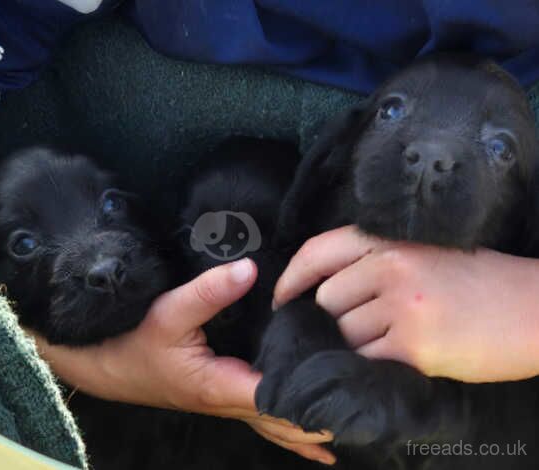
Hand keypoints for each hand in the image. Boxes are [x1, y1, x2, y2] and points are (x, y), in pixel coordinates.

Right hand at [31, 258, 334, 464]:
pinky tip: (315, 444)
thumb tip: (250, 271)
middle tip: (367, 415)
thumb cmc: (134, 341)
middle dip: (322, 419)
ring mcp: (226, 403)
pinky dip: (292, 429)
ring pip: (277, 424)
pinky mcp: (222, 396)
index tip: (348, 395)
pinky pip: (265, 418)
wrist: (108, 364)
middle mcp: (229, 401)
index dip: (312, 399)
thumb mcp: (168, 311)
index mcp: (221, 384)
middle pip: (285, 419)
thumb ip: (209, 292)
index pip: (277, 398)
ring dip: (311, 429)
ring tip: (353, 431)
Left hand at [273, 225, 538, 382]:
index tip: (281, 300)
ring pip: (343, 333)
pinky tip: (398, 358)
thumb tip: (323, 291)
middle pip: (326, 301)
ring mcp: (401, 306)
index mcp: (389, 241)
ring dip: (355, 344)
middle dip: (334, 320)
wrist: (535, 308)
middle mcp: (390, 267)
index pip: (317, 251)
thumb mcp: (422, 253)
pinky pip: (365, 359)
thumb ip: (373, 263)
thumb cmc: (478, 281)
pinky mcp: (414, 345)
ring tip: (390, 341)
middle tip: (361, 328)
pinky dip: (371, 364)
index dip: (290, 278)